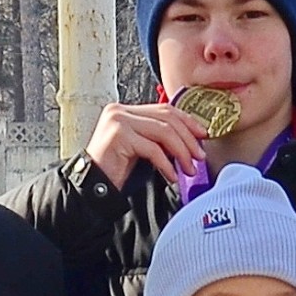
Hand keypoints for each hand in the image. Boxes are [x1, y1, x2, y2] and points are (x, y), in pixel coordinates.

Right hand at [85, 100, 208, 190]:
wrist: (92, 186)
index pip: (164, 109)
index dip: (187, 121)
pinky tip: (172, 177)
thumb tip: (192, 140)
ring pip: (163, 131)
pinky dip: (166, 164)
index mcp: (126, 110)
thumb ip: (159, 139)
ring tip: (189, 169)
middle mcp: (120, 111)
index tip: (203, 136)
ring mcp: (117, 121)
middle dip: (188, 138)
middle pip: (166, 118)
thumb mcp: (141, 149)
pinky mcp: (118, 135)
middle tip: (199, 157)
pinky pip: (152, 149)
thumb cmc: (116, 170)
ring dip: (181, 152)